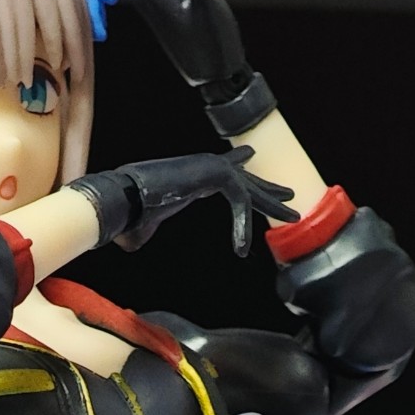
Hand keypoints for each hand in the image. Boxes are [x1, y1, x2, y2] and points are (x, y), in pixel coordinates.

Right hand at [71, 149, 295, 258]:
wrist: (121, 199)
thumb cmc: (129, 212)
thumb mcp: (143, 226)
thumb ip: (144, 233)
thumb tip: (127, 245)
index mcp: (193, 177)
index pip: (227, 178)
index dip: (245, 185)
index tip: (258, 190)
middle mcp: (204, 168)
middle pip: (246, 180)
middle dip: (268, 190)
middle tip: (290, 197)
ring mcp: (211, 167)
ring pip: (251, 187)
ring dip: (271, 202)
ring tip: (293, 214)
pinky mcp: (214, 174)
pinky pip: (240, 201)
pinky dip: (241, 224)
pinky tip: (241, 247)